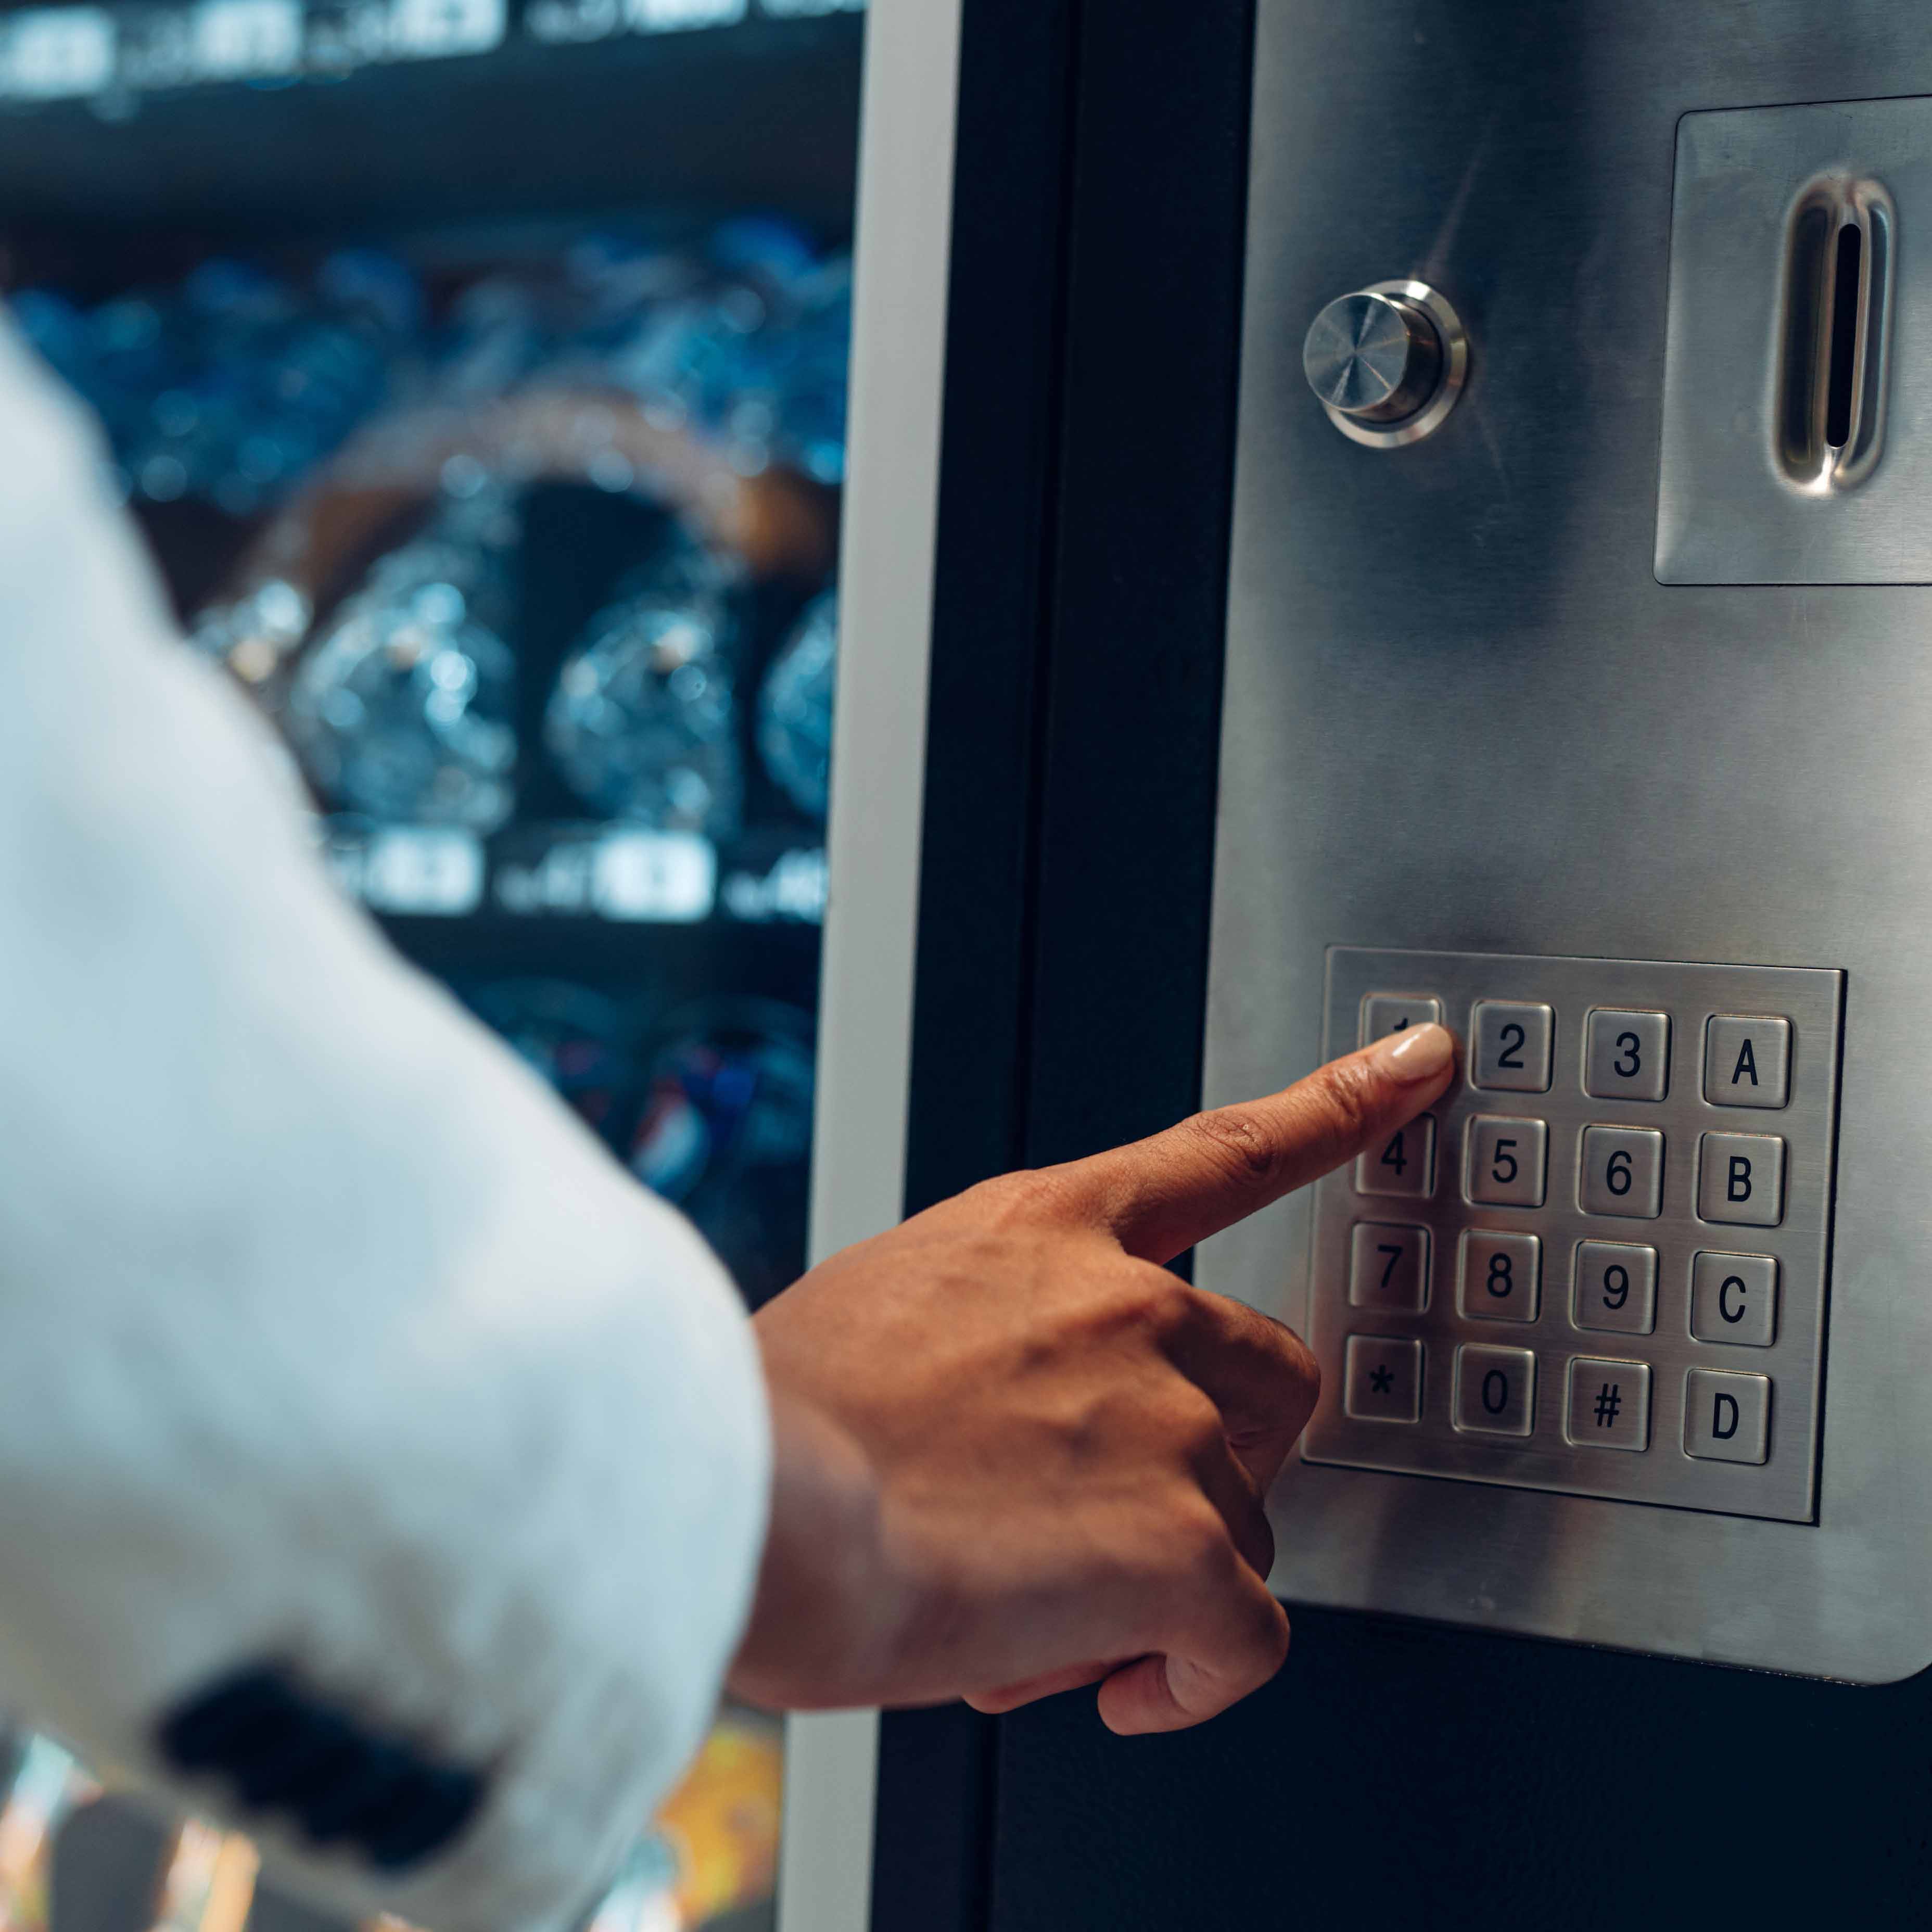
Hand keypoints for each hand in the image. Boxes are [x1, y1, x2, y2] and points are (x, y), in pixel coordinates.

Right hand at [727, 1022, 1455, 1732]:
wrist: (748, 1505)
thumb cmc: (781, 1424)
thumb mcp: (884, 1307)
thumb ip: (994, 1328)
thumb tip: (1018, 1416)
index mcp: (1048, 1228)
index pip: (1226, 1151)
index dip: (1336, 1105)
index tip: (1419, 1066)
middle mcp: (1130, 1305)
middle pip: (1271, 1378)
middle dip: (1220, 1457)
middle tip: (1123, 1517)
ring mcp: (1166, 1418)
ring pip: (1246, 1518)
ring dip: (1172, 1574)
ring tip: (1047, 1604)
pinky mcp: (1181, 1544)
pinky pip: (1243, 1638)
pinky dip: (1188, 1678)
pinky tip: (1112, 1680)